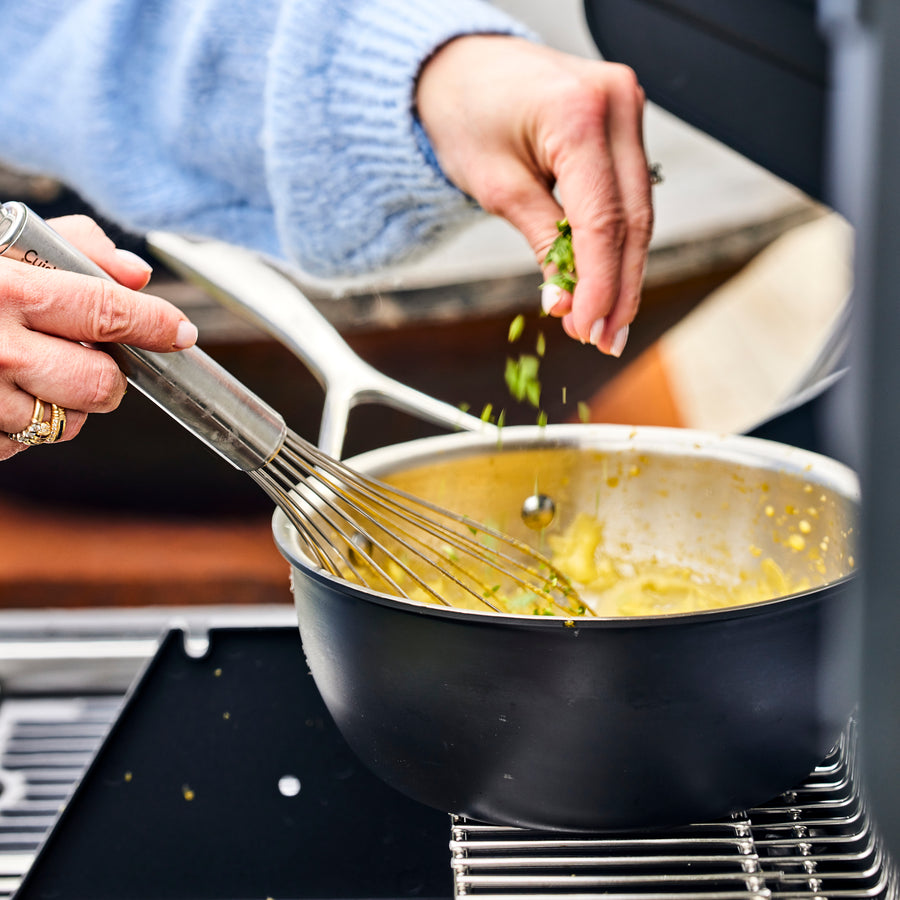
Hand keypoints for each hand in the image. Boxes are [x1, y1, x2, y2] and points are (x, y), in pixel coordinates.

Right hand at [1, 214, 196, 459]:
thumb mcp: (2, 241)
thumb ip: (74, 246)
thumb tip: (136, 274)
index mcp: (6, 291)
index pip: (107, 312)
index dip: (155, 324)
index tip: (180, 331)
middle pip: (100, 385)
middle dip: (110, 376)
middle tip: (94, 359)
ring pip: (69, 423)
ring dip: (70, 404)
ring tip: (37, 372)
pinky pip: (27, 444)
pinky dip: (29, 425)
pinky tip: (3, 394)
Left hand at [416, 35, 652, 355]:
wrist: (459, 65)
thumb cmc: (465, 113)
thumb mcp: (496, 186)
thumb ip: (541, 242)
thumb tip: (566, 302)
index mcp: (580, 113)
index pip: (604, 221)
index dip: (600, 285)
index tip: (588, 329)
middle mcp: (617, 104)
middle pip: (634, 219)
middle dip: (619, 289)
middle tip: (606, 340)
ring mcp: (627, 109)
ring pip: (639, 211)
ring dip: (622, 273)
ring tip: (605, 324)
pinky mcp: (622, 123)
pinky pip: (627, 194)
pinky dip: (615, 241)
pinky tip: (605, 282)